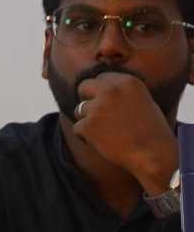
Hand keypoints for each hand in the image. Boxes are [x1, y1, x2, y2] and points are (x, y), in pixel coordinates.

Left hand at [70, 71, 183, 193]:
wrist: (153, 154)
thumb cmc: (152, 131)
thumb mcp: (143, 101)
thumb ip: (122, 92)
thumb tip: (101, 88)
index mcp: (127, 81)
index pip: (100, 77)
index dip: (99, 90)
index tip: (103, 101)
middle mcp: (111, 90)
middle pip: (83, 86)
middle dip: (86, 98)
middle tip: (95, 114)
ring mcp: (98, 107)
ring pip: (79, 110)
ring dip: (88, 121)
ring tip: (109, 133)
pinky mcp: (88, 125)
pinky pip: (78, 128)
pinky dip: (86, 137)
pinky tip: (104, 142)